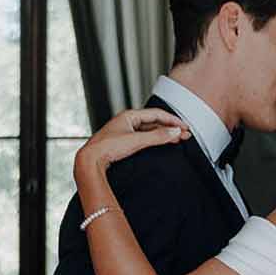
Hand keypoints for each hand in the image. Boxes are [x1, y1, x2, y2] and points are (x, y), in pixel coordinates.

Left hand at [74, 107, 190, 188]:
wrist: (91, 160)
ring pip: (150, 130)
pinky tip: (162, 143)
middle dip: (170, 128)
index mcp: (129, 116)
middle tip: (185, 134)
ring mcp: (125, 132)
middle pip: (154, 122)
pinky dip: (155, 140)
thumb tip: (174, 132)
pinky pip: (144, 138)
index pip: (156, 114)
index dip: (172, 120)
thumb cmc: (106, 148)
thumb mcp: (137, 141)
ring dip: (164, 134)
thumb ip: (157, 136)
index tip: (184, 127)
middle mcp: (127, 122)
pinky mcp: (124, 142)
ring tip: (177, 139)